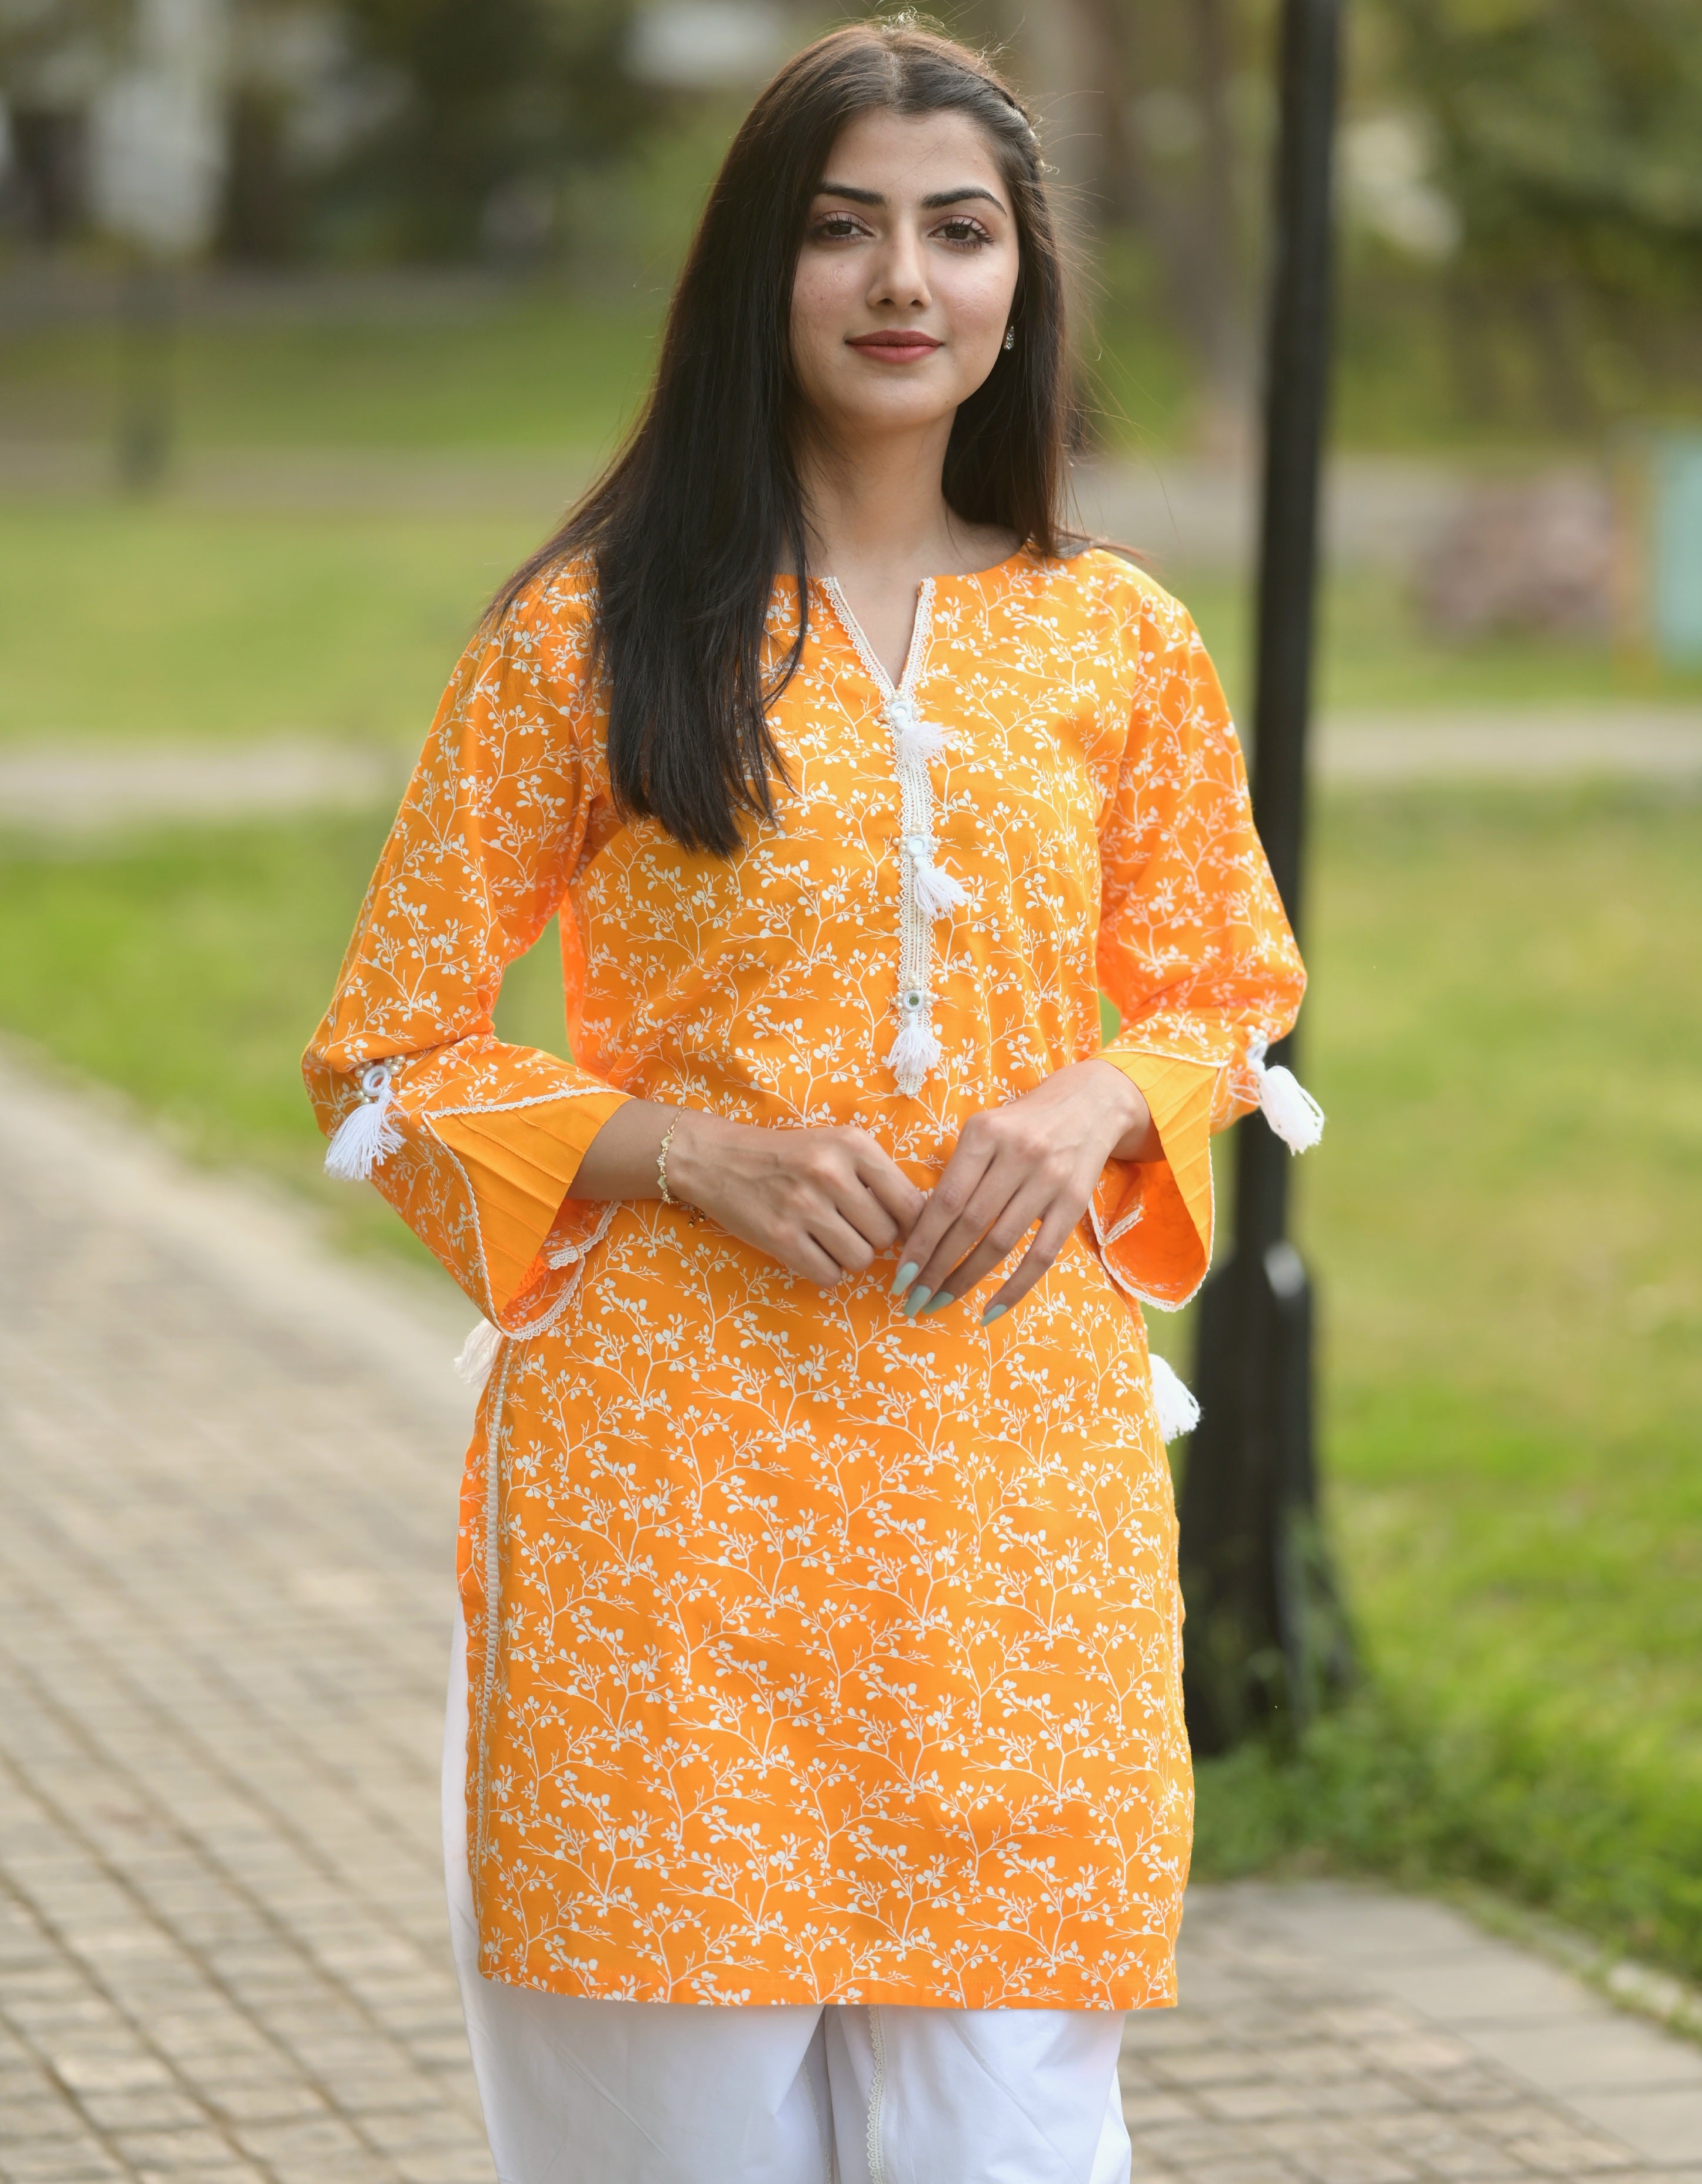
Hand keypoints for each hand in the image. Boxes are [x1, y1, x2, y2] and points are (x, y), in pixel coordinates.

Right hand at [667, 1110, 925, 1288]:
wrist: (718, 1158)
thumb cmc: (788, 1156)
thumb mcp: (837, 1146)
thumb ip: (879, 1177)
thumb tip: (924, 1223)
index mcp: (853, 1145)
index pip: (911, 1203)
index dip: (913, 1226)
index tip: (901, 1230)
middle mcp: (830, 1173)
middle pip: (887, 1237)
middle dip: (874, 1239)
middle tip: (850, 1226)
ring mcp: (803, 1207)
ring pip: (861, 1259)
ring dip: (850, 1256)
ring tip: (829, 1236)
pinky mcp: (780, 1237)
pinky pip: (829, 1275)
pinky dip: (826, 1270)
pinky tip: (811, 1249)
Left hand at [891, 1060, 1158, 1322]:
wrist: (1089, 1103)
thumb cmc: (1021, 1123)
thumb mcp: (984, 1129)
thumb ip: (957, 1171)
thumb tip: (919, 1230)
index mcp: (984, 1134)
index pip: (946, 1199)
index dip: (921, 1242)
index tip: (901, 1275)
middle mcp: (1017, 1155)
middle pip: (970, 1225)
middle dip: (937, 1268)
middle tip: (914, 1299)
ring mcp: (1048, 1179)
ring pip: (1000, 1243)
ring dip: (966, 1280)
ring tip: (940, 1302)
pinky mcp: (1074, 1202)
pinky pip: (1041, 1256)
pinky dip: (1014, 1288)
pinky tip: (990, 1311)